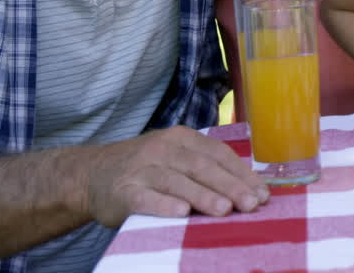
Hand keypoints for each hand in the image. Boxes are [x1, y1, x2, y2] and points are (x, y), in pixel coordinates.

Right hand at [83, 126, 268, 226]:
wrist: (90, 175)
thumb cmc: (146, 169)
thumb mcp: (176, 158)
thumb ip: (206, 168)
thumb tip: (250, 189)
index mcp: (182, 138)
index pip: (218, 154)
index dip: (242, 174)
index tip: (263, 193)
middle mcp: (162, 148)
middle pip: (202, 167)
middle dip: (230, 186)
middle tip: (252, 204)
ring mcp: (141, 168)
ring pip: (177, 181)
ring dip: (203, 196)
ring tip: (225, 210)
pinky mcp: (122, 191)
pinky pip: (145, 198)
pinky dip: (164, 205)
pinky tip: (181, 214)